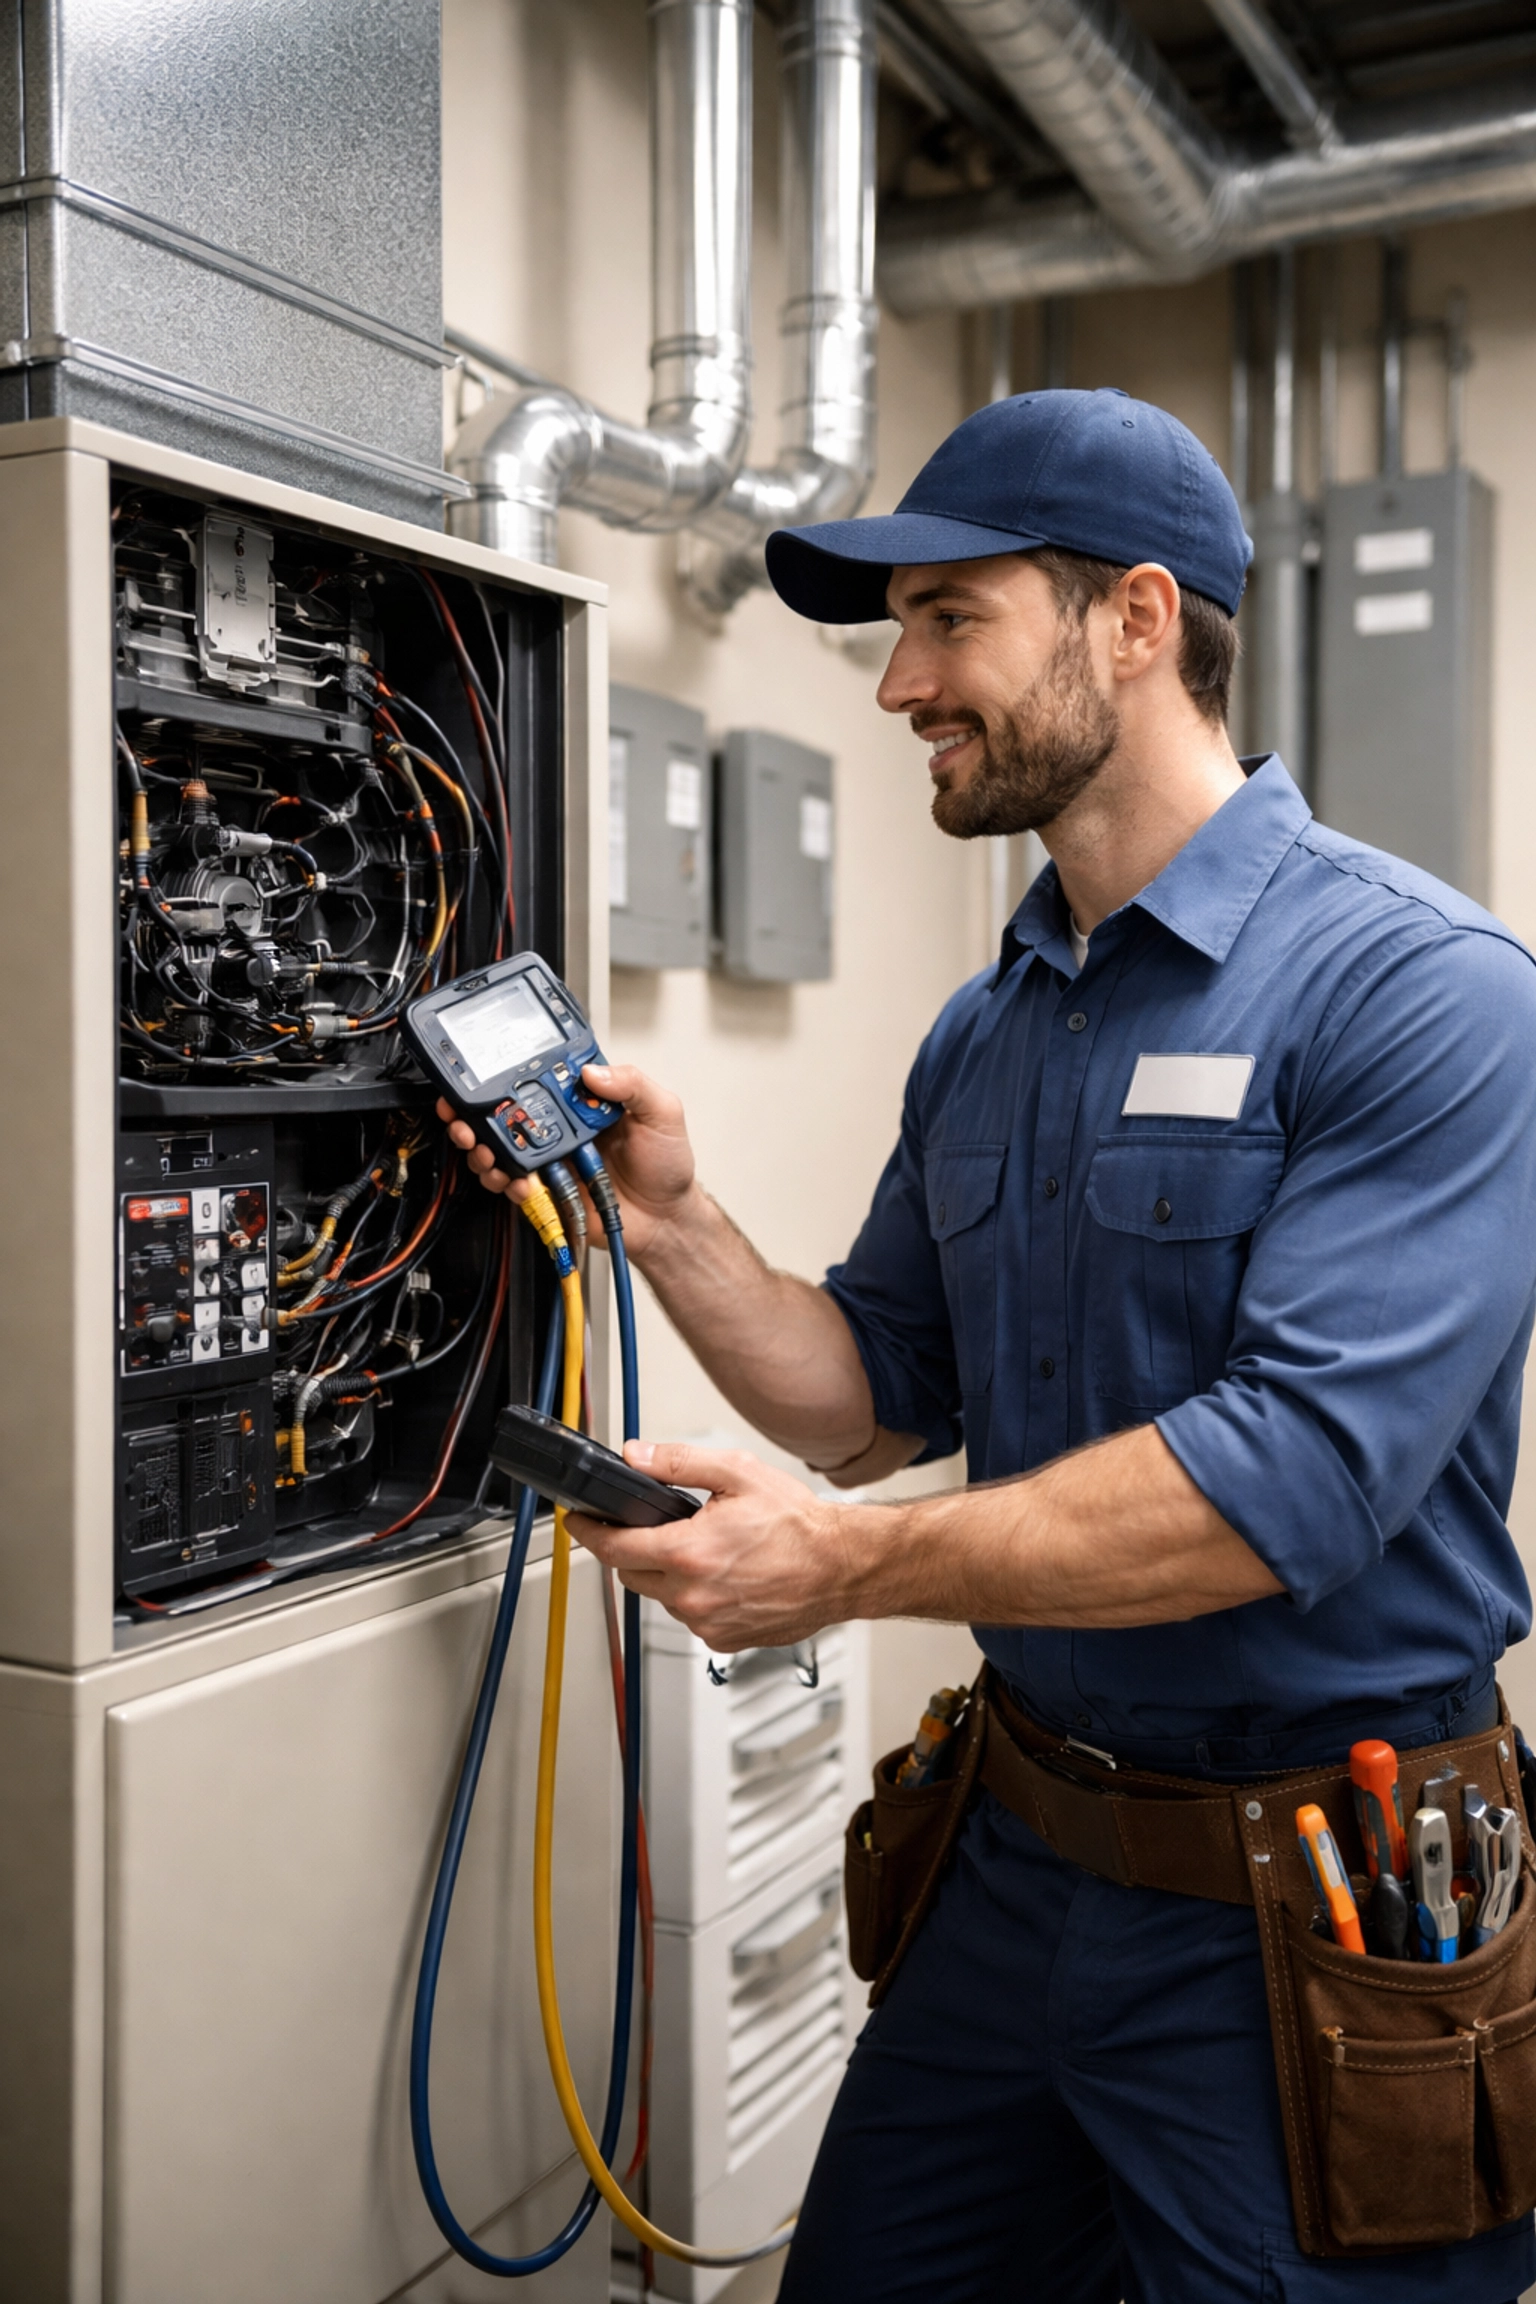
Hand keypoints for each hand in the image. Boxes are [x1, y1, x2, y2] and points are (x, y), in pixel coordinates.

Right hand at [435, 1063, 698, 1258]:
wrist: (664, 1220)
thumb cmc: (666, 1166)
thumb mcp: (662, 1113)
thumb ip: (633, 1084)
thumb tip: (593, 1071)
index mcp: (583, 1101)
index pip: (539, 1078)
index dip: (507, 1075)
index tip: (485, 1074)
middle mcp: (561, 1126)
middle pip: (507, 1112)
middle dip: (475, 1114)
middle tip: (464, 1119)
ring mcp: (550, 1159)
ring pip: (500, 1148)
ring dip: (482, 1149)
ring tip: (483, 1152)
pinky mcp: (545, 1190)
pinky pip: (511, 1184)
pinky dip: (504, 1183)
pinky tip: (516, 1184)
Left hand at [568, 1441, 864, 1649]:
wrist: (842, 1568)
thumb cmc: (799, 1526)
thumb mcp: (737, 1474)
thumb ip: (678, 1463)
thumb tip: (635, 1456)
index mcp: (687, 1553)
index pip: (613, 1548)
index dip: (588, 1532)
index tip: (579, 1521)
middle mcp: (692, 1595)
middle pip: (631, 1574)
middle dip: (635, 1549)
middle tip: (660, 1528)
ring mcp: (707, 1622)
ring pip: (662, 1597)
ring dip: (669, 1574)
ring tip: (708, 1551)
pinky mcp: (724, 1640)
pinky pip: (691, 1617)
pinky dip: (697, 1597)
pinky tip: (726, 1577)